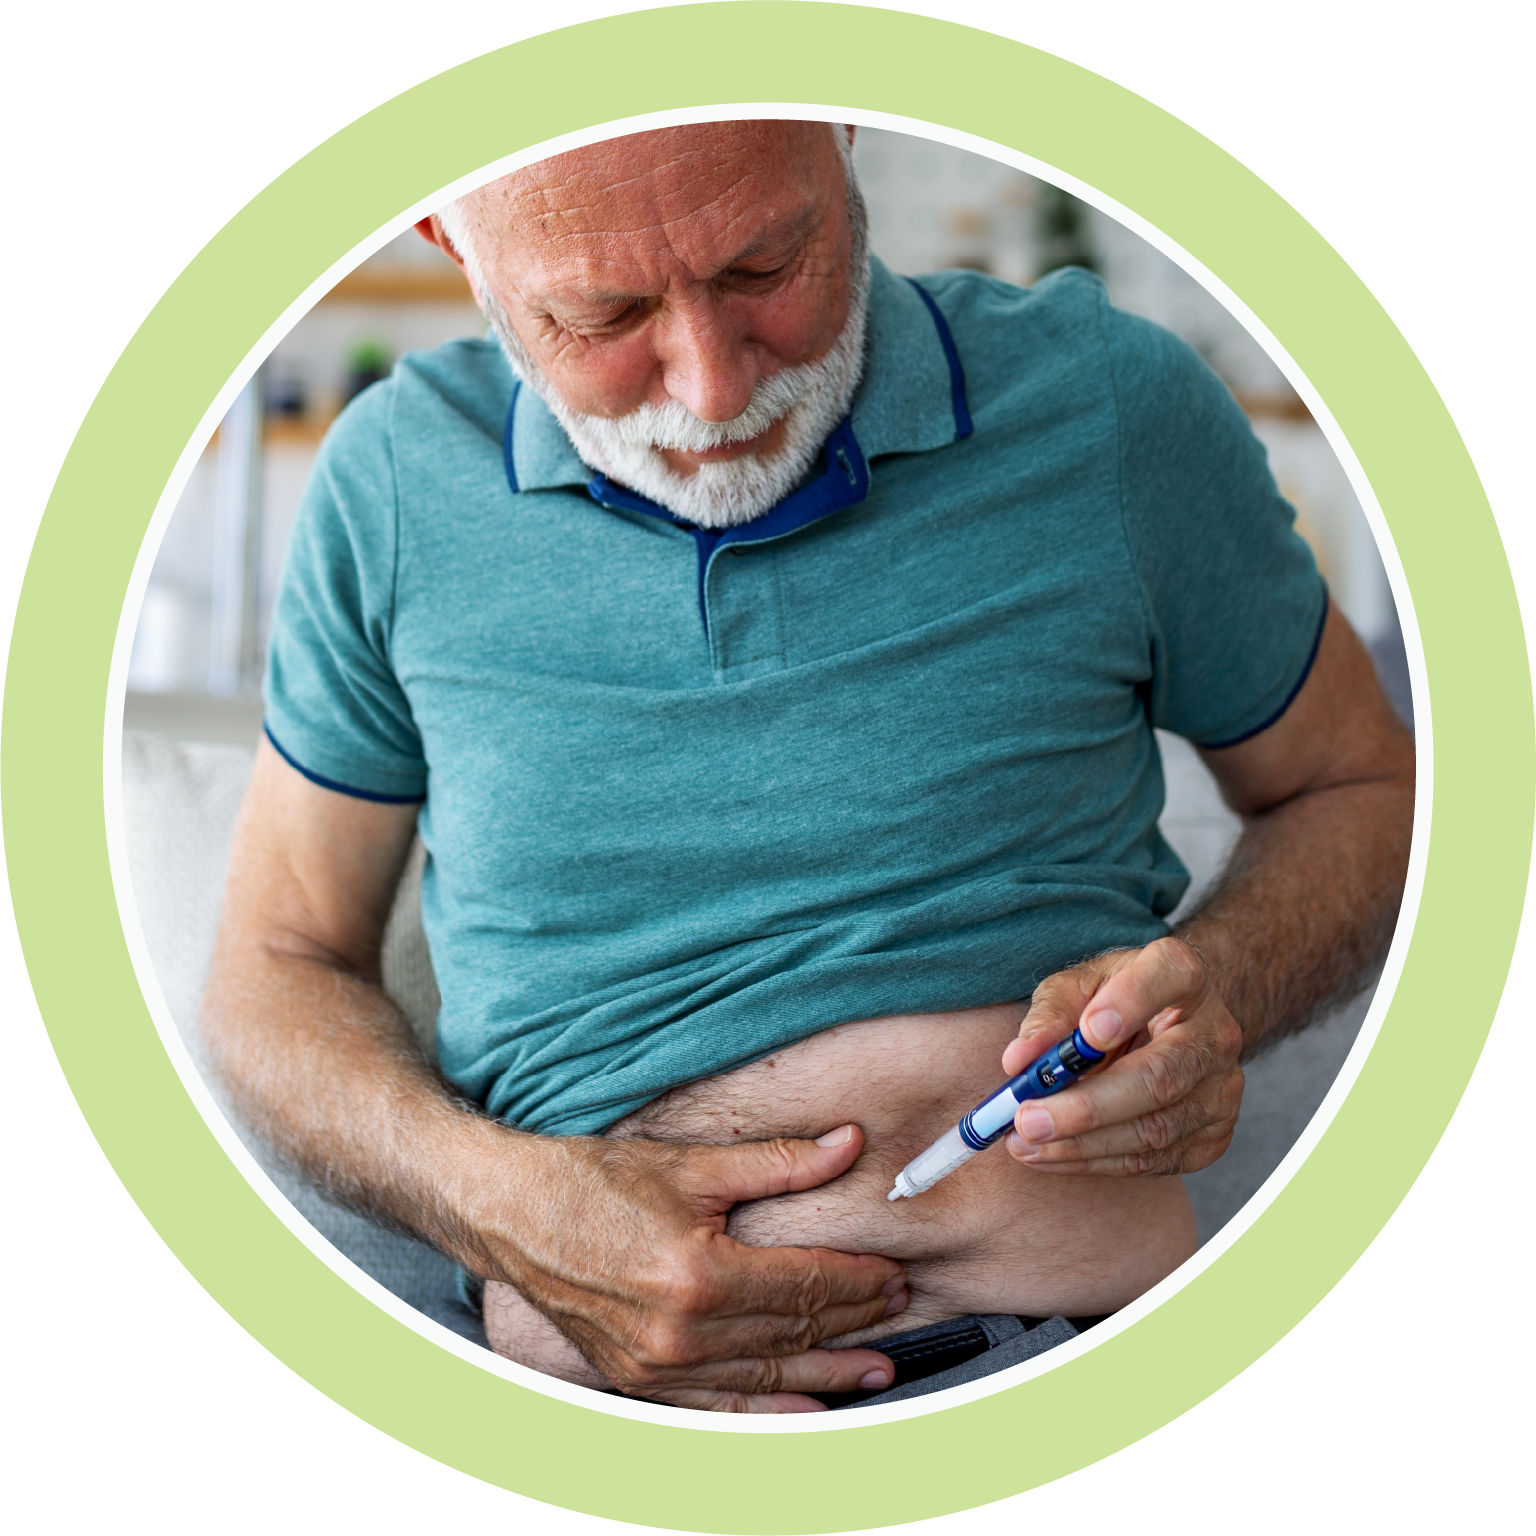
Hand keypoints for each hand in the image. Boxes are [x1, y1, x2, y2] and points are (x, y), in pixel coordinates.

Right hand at [477, 1123, 907, 1412]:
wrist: (513, 1216)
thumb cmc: (593, 1182)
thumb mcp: (690, 1162)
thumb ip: (777, 1162)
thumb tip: (848, 1144)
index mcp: (698, 1272)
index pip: (803, 1284)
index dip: (856, 1282)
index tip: (894, 1274)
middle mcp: (681, 1331)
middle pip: (791, 1332)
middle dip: (852, 1323)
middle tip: (900, 1313)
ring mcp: (658, 1365)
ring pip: (765, 1378)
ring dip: (827, 1373)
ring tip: (878, 1371)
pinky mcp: (640, 1380)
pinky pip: (718, 1408)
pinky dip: (769, 1413)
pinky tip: (810, 1412)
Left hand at [999, 936, 1243, 1175]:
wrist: (1166, 1027)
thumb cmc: (1112, 1001)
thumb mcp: (1077, 987)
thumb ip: (1050, 1016)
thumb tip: (1019, 1060)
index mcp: (1183, 975)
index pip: (1170, 977)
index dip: (1130, 1004)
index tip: (1087, 1033)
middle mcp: (1215, 1032)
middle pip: (1160, 1076)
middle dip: (1087, 1106)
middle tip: (1028, 1118)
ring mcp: (1221, 1089)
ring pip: (1155, 1130)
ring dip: (1082, 1143)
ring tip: (1025, 1141)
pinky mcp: (1213, 1135)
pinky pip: (1153, 1161)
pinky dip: (1095, 1162)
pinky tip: (1052, 1154)